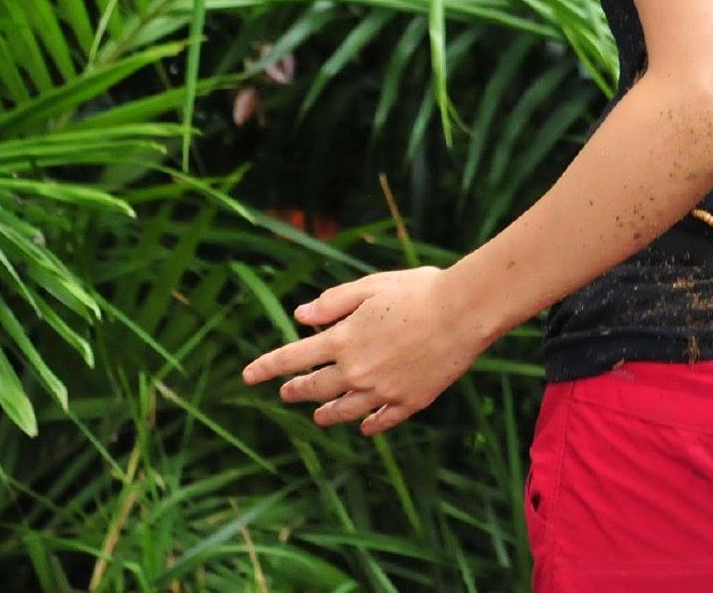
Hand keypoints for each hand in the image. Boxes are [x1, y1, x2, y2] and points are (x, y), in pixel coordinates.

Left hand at [241, 265, 489, 435]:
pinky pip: (382, 422)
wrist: (465, 312)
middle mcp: (356, 370)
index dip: (267, 367)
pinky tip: (365, 426)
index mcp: (343, 339)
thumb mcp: (372, 286)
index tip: (248, 376)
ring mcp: (382, 391)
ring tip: (318, 416)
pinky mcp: (409, 402)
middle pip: (315, 388)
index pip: (293, 357)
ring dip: (326, 414)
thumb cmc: (420, 290)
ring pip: (344, 411)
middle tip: (286, 392)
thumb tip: (299, 315)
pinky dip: (369, 425)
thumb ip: (334, 302)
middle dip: (296, 390)